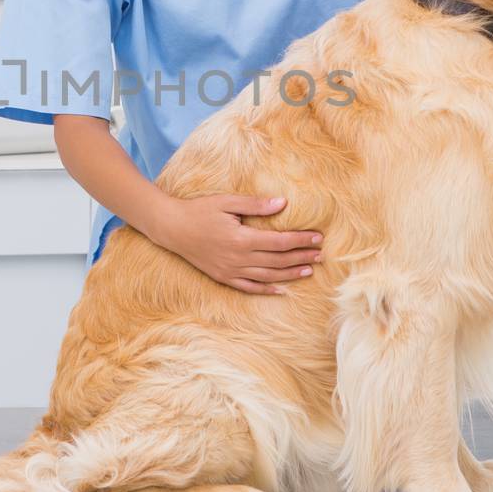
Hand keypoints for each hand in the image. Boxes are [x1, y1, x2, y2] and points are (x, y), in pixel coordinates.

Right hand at [153, 194, 321, 294]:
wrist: (172, 228)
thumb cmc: (200, 210)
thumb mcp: (227, 202)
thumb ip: (256, 205)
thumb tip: (283, 204)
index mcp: (242, 238)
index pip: (280, 242)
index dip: (301, 240)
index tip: (318, 237)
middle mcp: (238, 258)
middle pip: (278, 260)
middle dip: (301, 257)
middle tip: (321, 255)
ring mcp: (231, 271)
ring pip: (268, 276)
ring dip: (290, 274)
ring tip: (309, 270)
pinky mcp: (223, 277)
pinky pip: (249, 287)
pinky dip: (267, 289)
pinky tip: (282, 289)